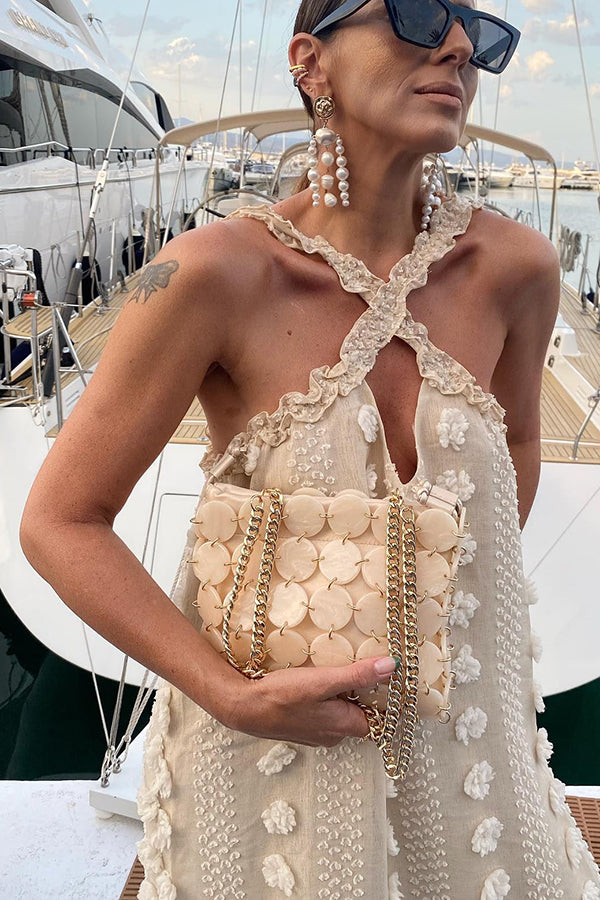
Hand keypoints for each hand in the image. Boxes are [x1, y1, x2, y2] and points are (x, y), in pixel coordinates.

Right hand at [225, 655, 397, 747]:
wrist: (243, 708)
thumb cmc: (282, 697)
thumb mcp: (323, 681)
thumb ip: (358, 676)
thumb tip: (392, 666)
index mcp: (344, 727)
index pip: (379, 719)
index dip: (384, 699)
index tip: (387, 677)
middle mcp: (333, 736)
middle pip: (360, 714)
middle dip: (363, 694)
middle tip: (362, 666)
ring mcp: (316, 734)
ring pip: (340, 713)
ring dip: (342, 694)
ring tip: (337, 670)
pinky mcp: (301, 727)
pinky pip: (323, 713)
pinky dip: (324, 698)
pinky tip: (314, 682)